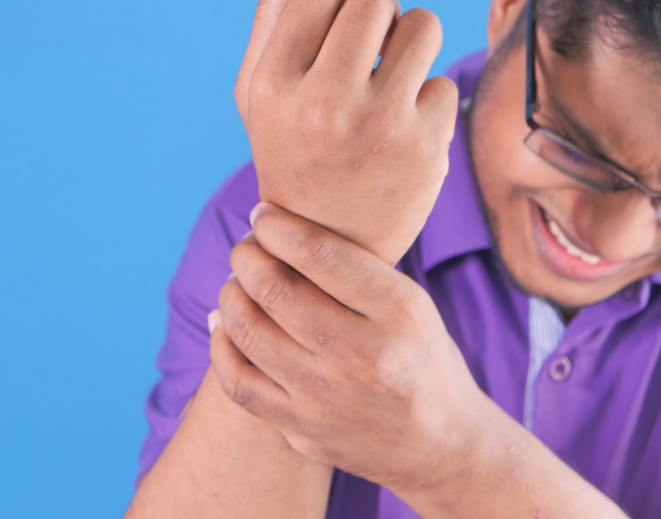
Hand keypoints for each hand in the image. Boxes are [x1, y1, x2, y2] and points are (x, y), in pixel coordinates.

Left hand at [209, 203, 490, 493]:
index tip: (263, 216)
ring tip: (237, 282)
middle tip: (245, 248)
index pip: (318, 253)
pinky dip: (221, 344)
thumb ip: (355, 268)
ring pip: (247, 330)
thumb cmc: (417, 355)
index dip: (277, 226)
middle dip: (247, 256)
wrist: (438, 444)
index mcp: (398, 312)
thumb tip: (277, 227)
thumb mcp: (411, 303)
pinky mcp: (300, 429)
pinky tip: (225, 322)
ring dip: (231, 294)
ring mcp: (326, 398)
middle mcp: (362, 356)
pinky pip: (237, 381)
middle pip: (275, 289)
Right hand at [233, 0, 458, 264]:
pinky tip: (403, 128)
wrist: (327, 249)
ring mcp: (379, 127)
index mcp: (275, 82)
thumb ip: (273, 20)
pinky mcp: (425, 149)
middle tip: (371, 45)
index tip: (351, 0)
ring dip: (412, 40)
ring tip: (393, 71)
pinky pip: (441, 81)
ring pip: (423, 26)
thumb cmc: (290, 153)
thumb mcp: (259, 93)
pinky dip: (425, 99)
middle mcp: (323, 103)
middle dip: (379, 11)